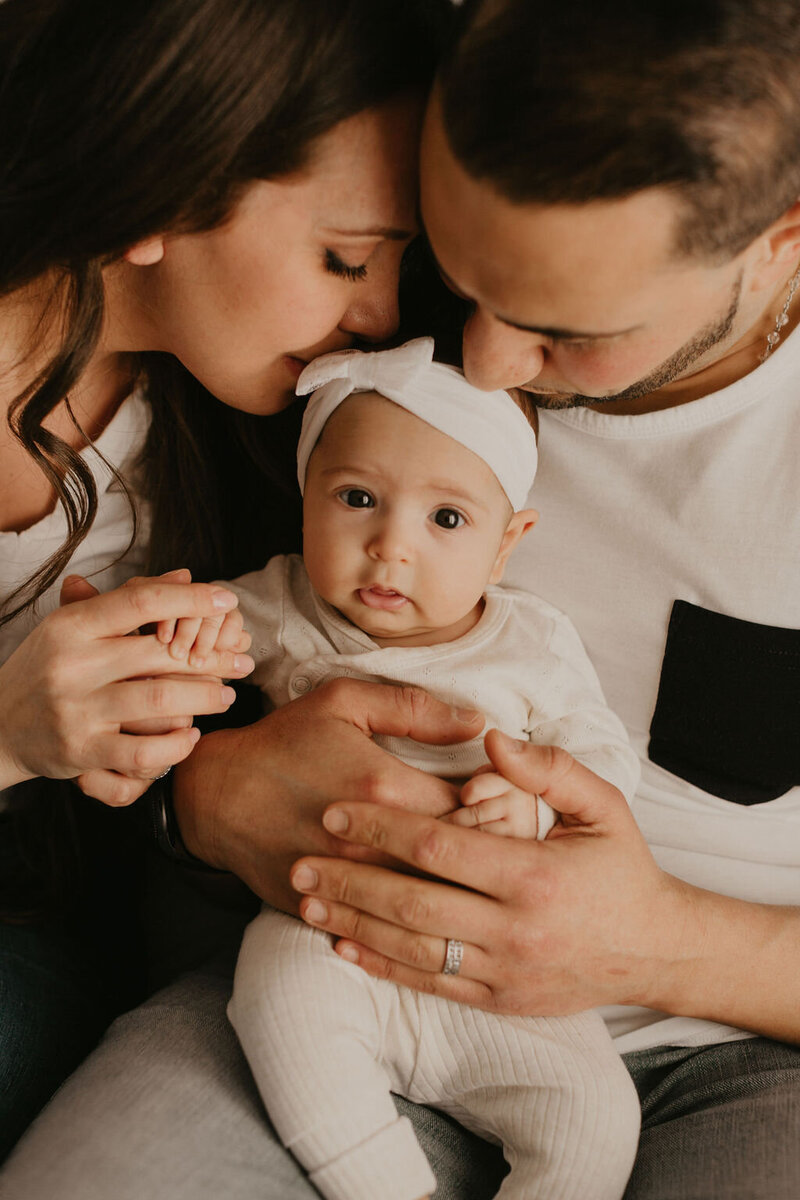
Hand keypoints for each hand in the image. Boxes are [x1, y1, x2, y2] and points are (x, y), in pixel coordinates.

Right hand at [0, 572, 254, 802]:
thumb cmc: (47, 667)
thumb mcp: (74, 626)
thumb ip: (127, 601)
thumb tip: (184, 575)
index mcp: (71, 626)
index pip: (139, 602)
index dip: (189, 599)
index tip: (226, 601)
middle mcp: (73, 666)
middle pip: (160, 654)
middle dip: (212, 658)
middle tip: (241, 661)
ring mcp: (77, 711)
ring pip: (159, 701)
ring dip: (203, 699)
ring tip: (224, 697)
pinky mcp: (81, 753)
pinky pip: (142, 754)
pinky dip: (175, 747)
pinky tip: (191, 735)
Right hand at [172, 678, 484, 911]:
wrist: (216, 794)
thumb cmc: (285, 740)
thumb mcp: (345, 701)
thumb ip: (416, 708)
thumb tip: (478, 723)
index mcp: (385, 787)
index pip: (475, 810)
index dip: (500, 805)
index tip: (499, 798)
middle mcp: (371, 843)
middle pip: (460, 864)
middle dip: (488, 851)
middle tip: (496, 836)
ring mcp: (347, 883)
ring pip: (428, 903)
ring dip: (456, 889)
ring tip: (469, 872)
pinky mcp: (327, 909)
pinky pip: (384, 927)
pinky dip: (410, 918)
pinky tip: (425, 902)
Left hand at [289, 728, 692, 1016]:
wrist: (656, 949)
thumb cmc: (623, 867)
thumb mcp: (603, 805)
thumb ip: (549, 768)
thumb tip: (491, 738)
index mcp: (535, 874)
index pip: (439, 846)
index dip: (382, 826)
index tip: (337, 809)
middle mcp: (517, 928)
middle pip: (413, 900)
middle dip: (350, 878)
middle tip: (300, 858)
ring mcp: (506, 971)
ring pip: (413, 947)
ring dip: (354, 923)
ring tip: (308, 899)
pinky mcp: (500, 999)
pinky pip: (431, 982)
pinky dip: (383, 966)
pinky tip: (345, 946)